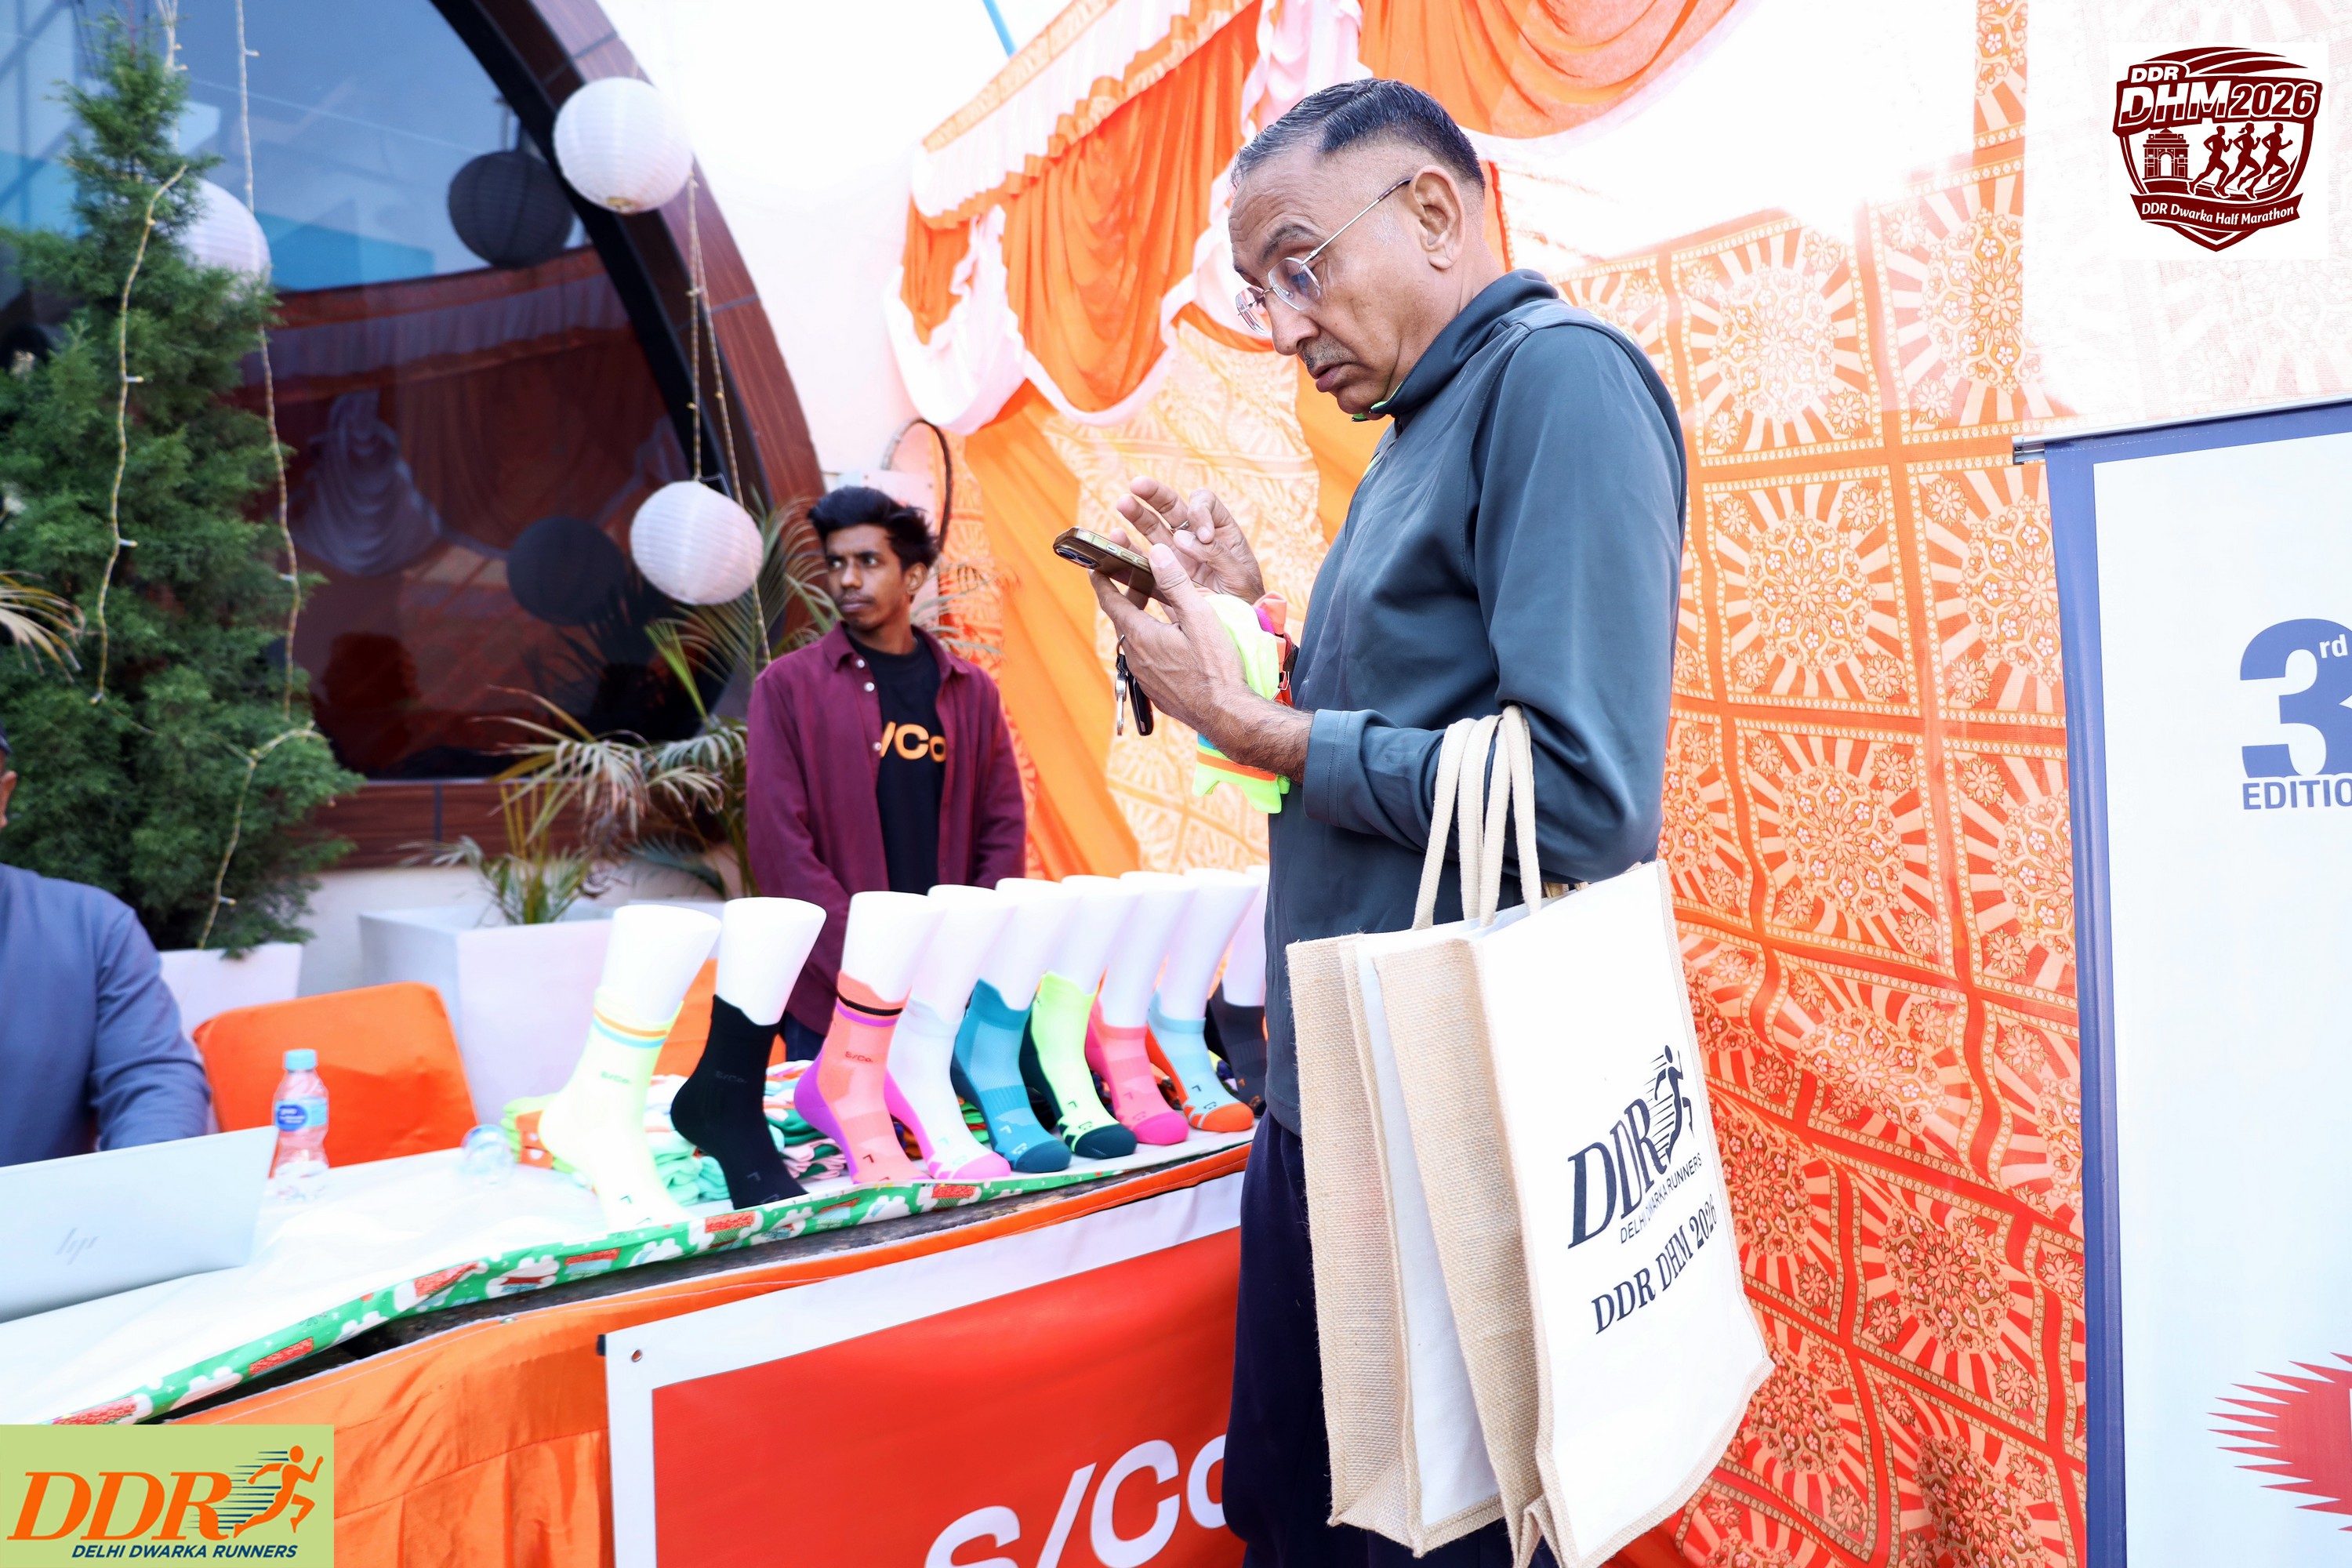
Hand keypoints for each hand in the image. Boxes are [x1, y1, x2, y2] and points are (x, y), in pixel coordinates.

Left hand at [1091, 540, 1309, 783]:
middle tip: (1139, 581)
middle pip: (1124, 621)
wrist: (1227, 715)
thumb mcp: (1200, 617)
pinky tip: (1171, 644)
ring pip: (1135, 642)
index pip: (1111, 602)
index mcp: (1142, 636)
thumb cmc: (1216, 668)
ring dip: (1141, 623)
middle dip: (1128, 597)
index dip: (1102, 582)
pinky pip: (1146, 663)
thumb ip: (1176, 583)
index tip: (1095, 568)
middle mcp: (1136, 658)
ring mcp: (1145, 678)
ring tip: (1157, 610)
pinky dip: (1151, 645)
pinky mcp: (1156, 693)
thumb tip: (1156, 552)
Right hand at [1111, 479, 1265, 603]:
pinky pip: (1143, 559)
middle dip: (1154, 494)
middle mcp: (1195, 538)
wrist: (1236, 632)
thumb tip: (1182, 537)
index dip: (1199, 511)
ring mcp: (1177, 556)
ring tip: (1123, 503)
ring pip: (1153, 527)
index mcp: (1220, 531)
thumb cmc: (1246, 602)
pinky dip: (1128, 549)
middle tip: (1137, 485)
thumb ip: (1216, 555)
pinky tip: (1116, 539)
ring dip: (1136, 514)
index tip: (1201, 535)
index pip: (1204, 503)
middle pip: (1172, 506)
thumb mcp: (1239, 576)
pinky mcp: (1163, 576)